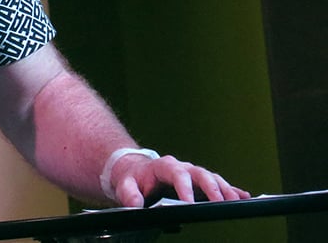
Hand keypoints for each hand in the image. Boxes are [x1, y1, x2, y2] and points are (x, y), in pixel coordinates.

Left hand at [111, 154, 250, 207]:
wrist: (136, 172)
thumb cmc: (132, 179)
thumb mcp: (125, 185)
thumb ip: (129, 194)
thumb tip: (135, 204)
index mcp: (163, 167)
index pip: (176, 173)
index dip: (184, 187)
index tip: (189, 203)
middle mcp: (182, 168)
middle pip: (200, 173)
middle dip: (211, 187)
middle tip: (220, 202)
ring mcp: (192, 174)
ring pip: (212, 178)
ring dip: (225, 189)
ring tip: (237, 201)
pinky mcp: (200, 183)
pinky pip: (218, 185)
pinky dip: (231, 190)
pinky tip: (244, 197)